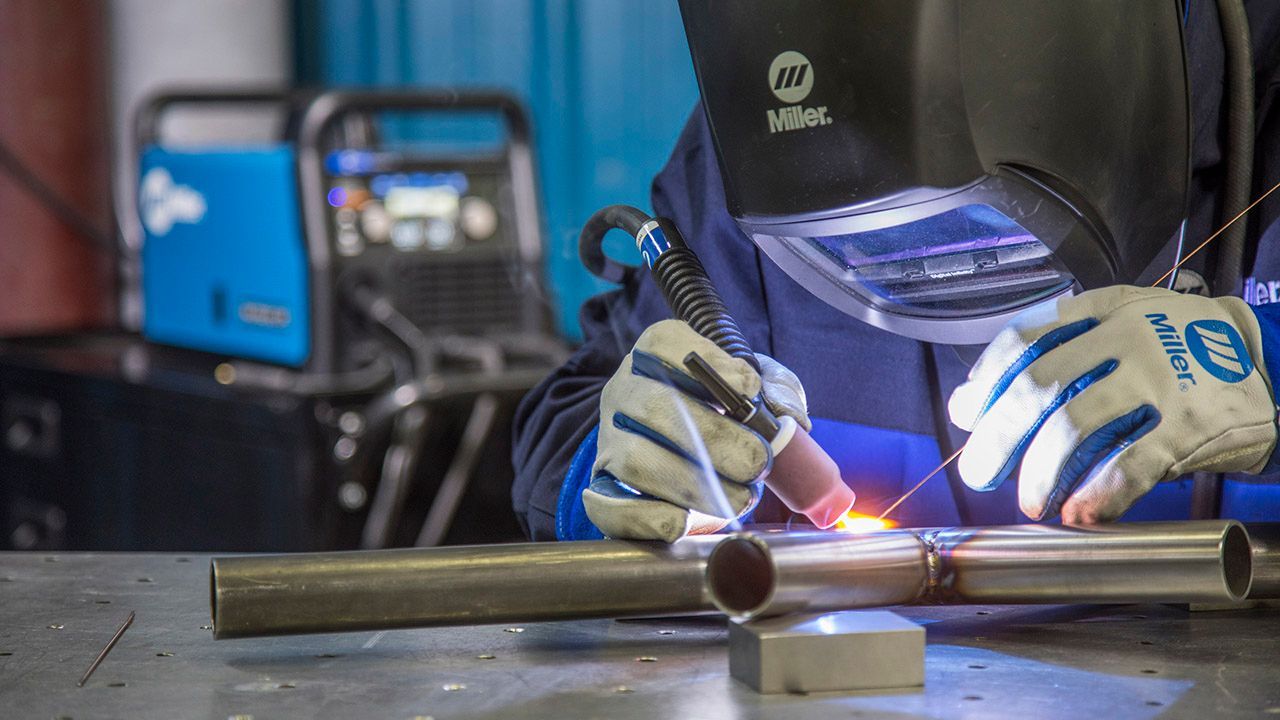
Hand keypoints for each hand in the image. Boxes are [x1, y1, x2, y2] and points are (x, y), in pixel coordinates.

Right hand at [584, 319, 810, 540]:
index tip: (749, 389)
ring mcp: (608, 442)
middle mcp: (623, 393)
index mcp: (653, 356)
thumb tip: (790, 417)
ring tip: (739, 499)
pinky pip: (609, 506)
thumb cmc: (722, 414)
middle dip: (715, 438)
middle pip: (654, 406)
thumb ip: (776, 390)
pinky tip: (683, 523)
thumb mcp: (753, 386)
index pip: (665, 344)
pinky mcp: (600, 491)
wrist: (680, 457)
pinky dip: (648, 518)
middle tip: (758, 462)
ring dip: (692, 485)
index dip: (708, 364)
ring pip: (635, 458)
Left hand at [948, 286, 1277, 522]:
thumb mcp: (1115, 326)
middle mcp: (1125, 339)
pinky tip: (1080, 512)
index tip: (966, 415)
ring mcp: (1158, 379)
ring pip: (1074, 427)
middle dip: (997, 438)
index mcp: (1100, 311)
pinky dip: (1098, 495)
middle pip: (1036, 388)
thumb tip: (968, 401)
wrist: (1264, 356)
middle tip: (979, 472)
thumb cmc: (1171, 345)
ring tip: (1031, 501)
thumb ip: (1048, 354)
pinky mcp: (1189, 424)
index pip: (1022, 340)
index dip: (985, 381)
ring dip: (1040, 473)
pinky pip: (1131, 465)